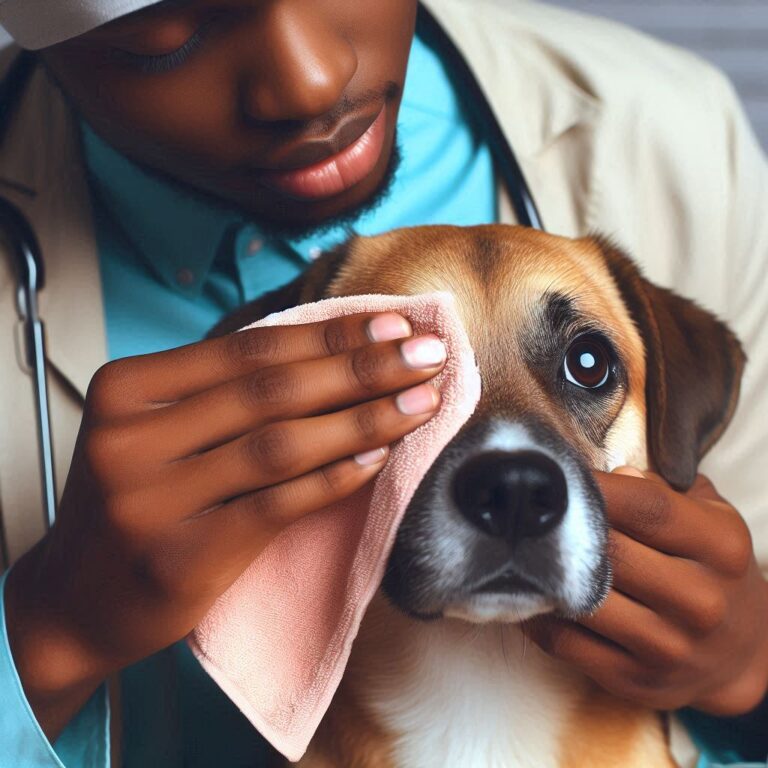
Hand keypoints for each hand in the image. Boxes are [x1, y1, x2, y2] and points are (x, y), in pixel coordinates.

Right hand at [5, 312, 445, 737]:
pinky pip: (277, 505)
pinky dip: (335, 478)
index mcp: (125, 389)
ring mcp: (151, 500)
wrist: (77, 601)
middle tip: (429, 354)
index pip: (249, 349)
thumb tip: (332, 349)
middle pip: (272, 390)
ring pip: (281, 444)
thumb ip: (223, 392)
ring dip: (364, 419)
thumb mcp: (157, 430)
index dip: (330, 334)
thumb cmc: (136, 501)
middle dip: (362, 368)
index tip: (394, 325)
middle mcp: (131, 438)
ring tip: (422, 401)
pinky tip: (380, 459)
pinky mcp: (181, 557)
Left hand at [525, 468, 767, 715]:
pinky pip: (565, 642)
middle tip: (524, 508)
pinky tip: (525, 591)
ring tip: (515, 547)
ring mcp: (668, 647)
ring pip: (583, 600)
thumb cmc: (710, 568)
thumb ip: (661, 490)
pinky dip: (536, 615)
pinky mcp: (634, 680)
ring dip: (542, 573)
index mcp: (720, 548)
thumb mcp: (708, 518)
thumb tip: (612, 474)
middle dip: (561, 528)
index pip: (647, 508)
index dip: (595, 489)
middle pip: (610, 552)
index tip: (556, 475)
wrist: (741, 653)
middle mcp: (701, 600)